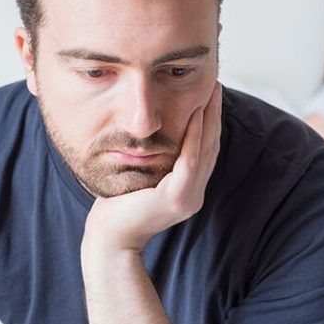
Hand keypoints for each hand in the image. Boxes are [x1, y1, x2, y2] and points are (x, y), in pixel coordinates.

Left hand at [82, 82, 222, 254]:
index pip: (205, 151)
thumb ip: (156, 162)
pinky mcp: (177, 197)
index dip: (211, 123)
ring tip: (210, 93)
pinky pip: (189, 160)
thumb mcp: (143, 178)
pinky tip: (196, 114)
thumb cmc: (118, 207)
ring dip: (209, 118)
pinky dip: (194, 135)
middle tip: (215, 85)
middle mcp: (194, 195)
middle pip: (210, 147)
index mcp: (189, 190)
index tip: (210, 96)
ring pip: (205, 150)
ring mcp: (189, 198)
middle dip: (215, 114)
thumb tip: (154, 135)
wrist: (108, 238)